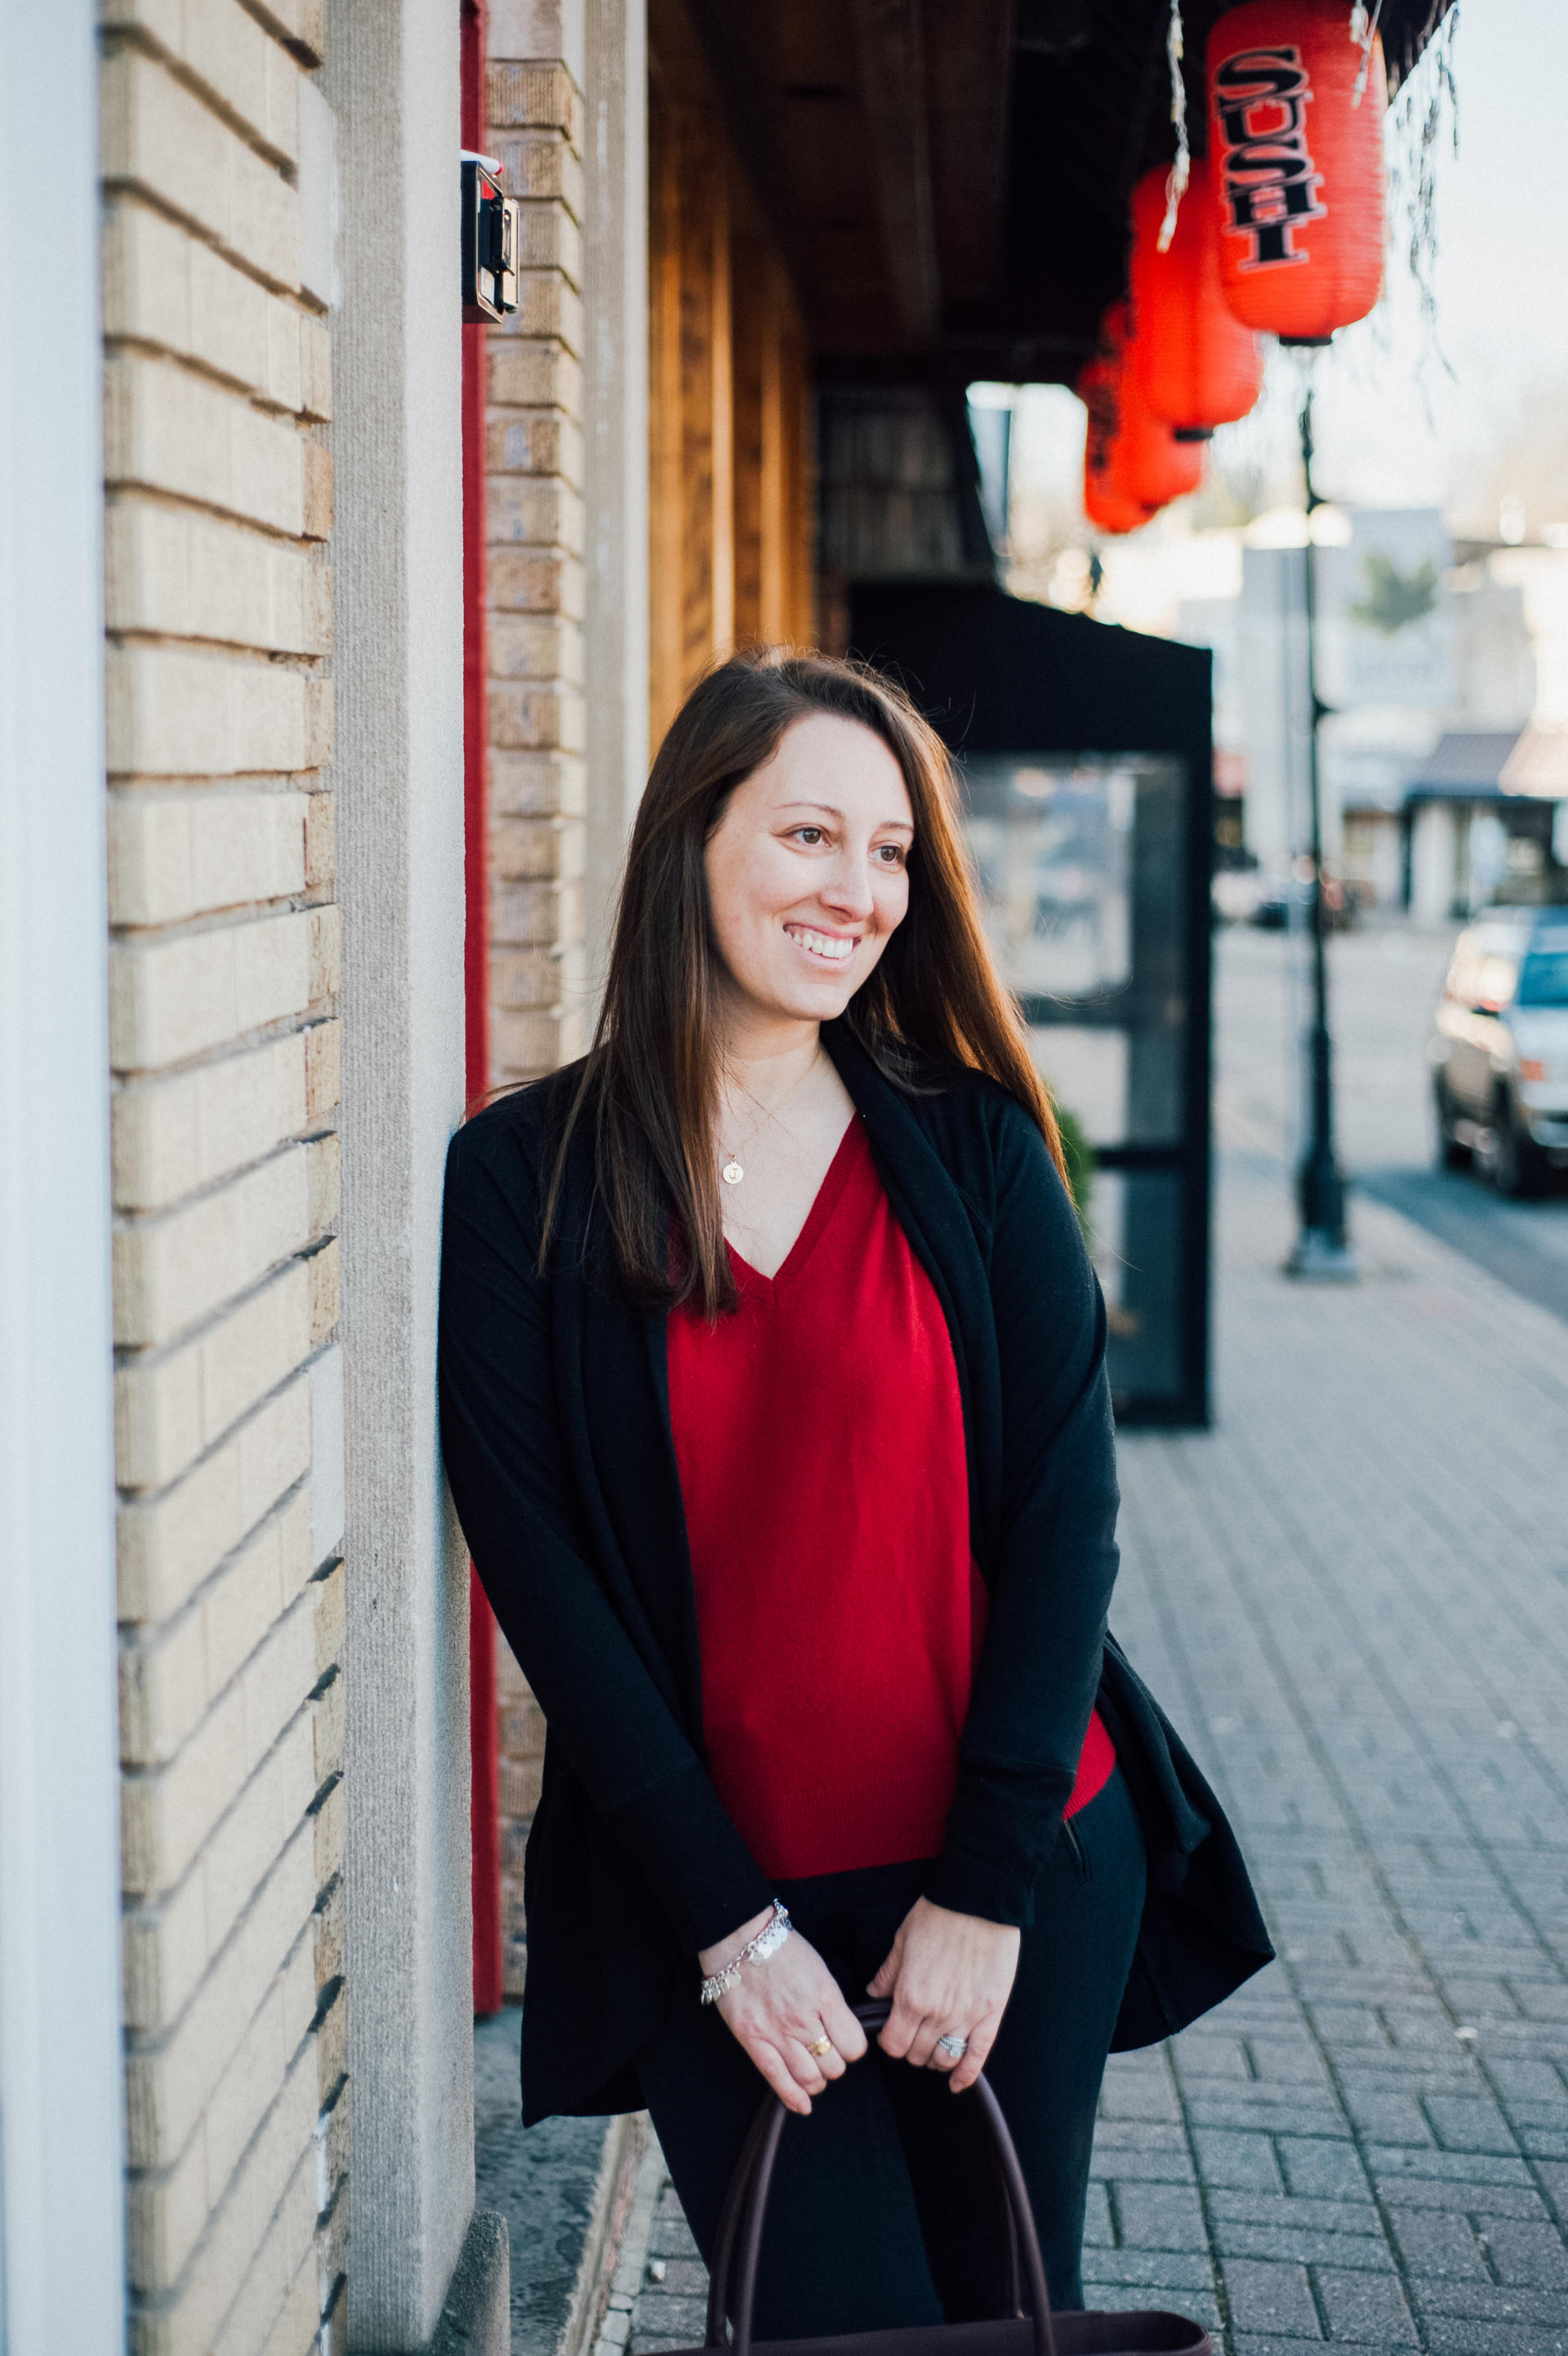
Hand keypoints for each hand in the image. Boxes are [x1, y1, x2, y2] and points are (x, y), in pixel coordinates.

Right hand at [699, 1907, 868, 2115]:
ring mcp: (777, 2033)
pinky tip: (803, 2105)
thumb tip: (844, 2031)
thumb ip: (832, 2003)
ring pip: (810, 2078)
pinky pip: (777, 2079)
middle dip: (835, 2063)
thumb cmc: (783, 1950)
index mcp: (825, 1997)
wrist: (741, 1940)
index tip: (847, 2042)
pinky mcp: (753, 2041)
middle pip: (834, 2066)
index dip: (853, 2047)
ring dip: (817, 2080)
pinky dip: (793, 2098)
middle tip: (827, 2053)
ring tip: (813, 2070)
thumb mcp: (820, 1970)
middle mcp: (804, 2019)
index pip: (854, 2045)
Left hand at [867, 1896, 1020, 2093]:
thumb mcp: (902, 1941)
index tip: (891, 2031)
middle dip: (911, 2049)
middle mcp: (937, 2013)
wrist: (979, 1899)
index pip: (893, 2044)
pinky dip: (966, 2075)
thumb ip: (887, 1975)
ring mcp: (967, 2016)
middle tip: (913, 2035)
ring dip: (935, 2058)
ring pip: (945, 2058)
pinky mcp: (992, 2013)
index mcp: (910, 1996)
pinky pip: (978, 2056)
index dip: (889, 2041)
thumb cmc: (938, 1915)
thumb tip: (873, 1996)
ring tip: (934, 2047)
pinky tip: (957, 2082)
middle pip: (917, 2055)